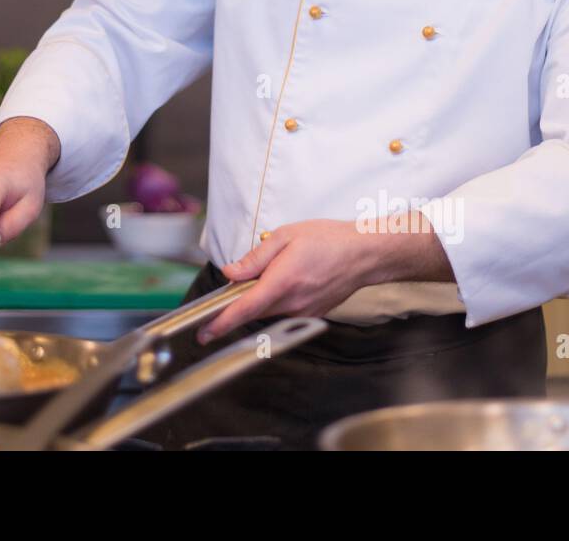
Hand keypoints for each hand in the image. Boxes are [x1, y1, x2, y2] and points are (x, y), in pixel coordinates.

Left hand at [196, 220, 375, 342]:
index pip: (244, 309)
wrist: (364, 254)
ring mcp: (303, 312)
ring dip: (260, 298)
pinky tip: (289, 279)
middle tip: (238, 282)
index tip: (204, 333)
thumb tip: (230, 273)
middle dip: (239, 302)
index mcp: (282, 282)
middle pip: (253, 311)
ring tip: (276, 271)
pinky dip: (277, 299)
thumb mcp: (285, 236)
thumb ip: (255, 258)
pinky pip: (283, 311)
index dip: (221, 323)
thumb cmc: (327, 240)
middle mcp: (293, 303)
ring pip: (267, 311)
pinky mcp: (311, 315)